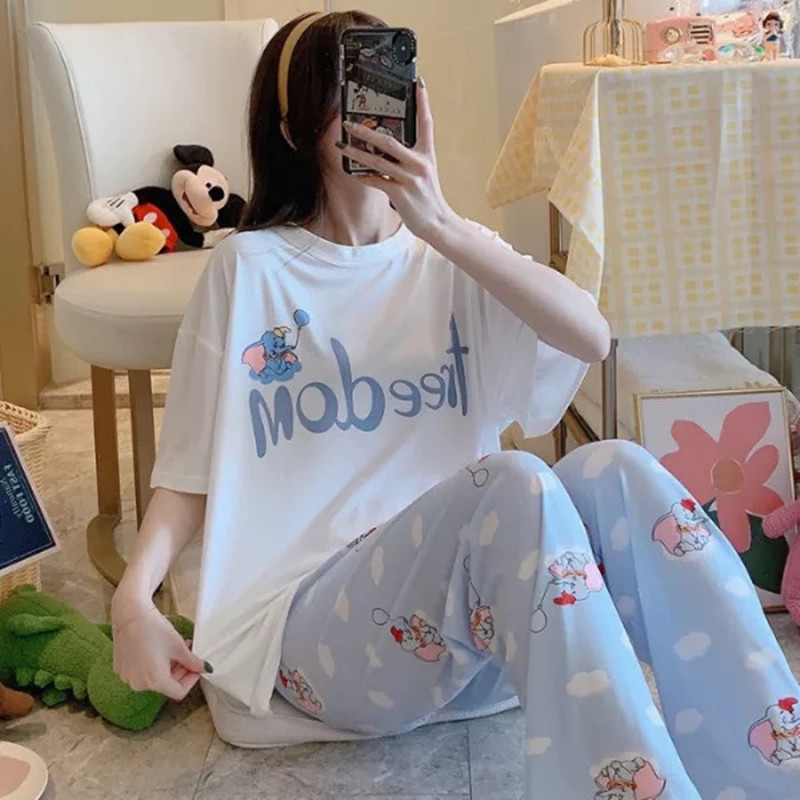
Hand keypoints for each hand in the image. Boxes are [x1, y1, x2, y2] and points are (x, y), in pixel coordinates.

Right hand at [111, 597, 206, 700]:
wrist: (130, 614)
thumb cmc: (155, 629)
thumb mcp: (179, 646)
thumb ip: (193, 662)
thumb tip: (205, 669)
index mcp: (155, 681)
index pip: (179, 692)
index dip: (191, 680)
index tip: (197, 667)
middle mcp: (139, 684)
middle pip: (166, 685)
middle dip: (181, 671)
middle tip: (189, 654)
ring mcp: (128, 677)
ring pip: (155, 678)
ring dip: (169, 667)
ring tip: (177, 649)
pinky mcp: (121, 669)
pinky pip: (142, 672)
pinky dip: (153, 665)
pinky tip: (159, 649)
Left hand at [339, 80, 455, 240]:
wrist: (437, 223)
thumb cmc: (427, 198)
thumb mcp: (423, 173)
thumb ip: (409, 158)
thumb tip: (386, 146)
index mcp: (427, 155)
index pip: (426, 123)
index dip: (423, 102)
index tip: (418, 82)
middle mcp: (419, 164)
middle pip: (390, 141)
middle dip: (366, 131)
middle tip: (350, 122)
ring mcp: (409, 179)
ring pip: (377, 161)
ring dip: (356, 153)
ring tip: (341, 145)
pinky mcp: (400, 194)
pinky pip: (376, 181)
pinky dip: (362, 176)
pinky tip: (351, 171)